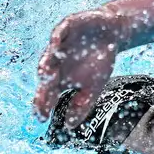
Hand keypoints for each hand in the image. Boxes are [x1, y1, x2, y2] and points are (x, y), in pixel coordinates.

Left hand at [33, 7, 124, 127]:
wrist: (112, 33)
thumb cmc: (100, 61)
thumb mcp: (94, 86)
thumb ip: (82, 105)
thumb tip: (70, 126)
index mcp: (59, 78)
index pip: (46, 93)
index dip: (43, 105)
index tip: (42, 118)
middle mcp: (55, 62)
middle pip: (45, 74)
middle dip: (45, 84)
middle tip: (45, 93)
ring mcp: (59, 44)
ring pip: (49, 54)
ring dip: (47, 62)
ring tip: (47, 71)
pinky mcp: (66, 27)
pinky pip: (59, 33)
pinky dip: (57, 38)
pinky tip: (56, 43)